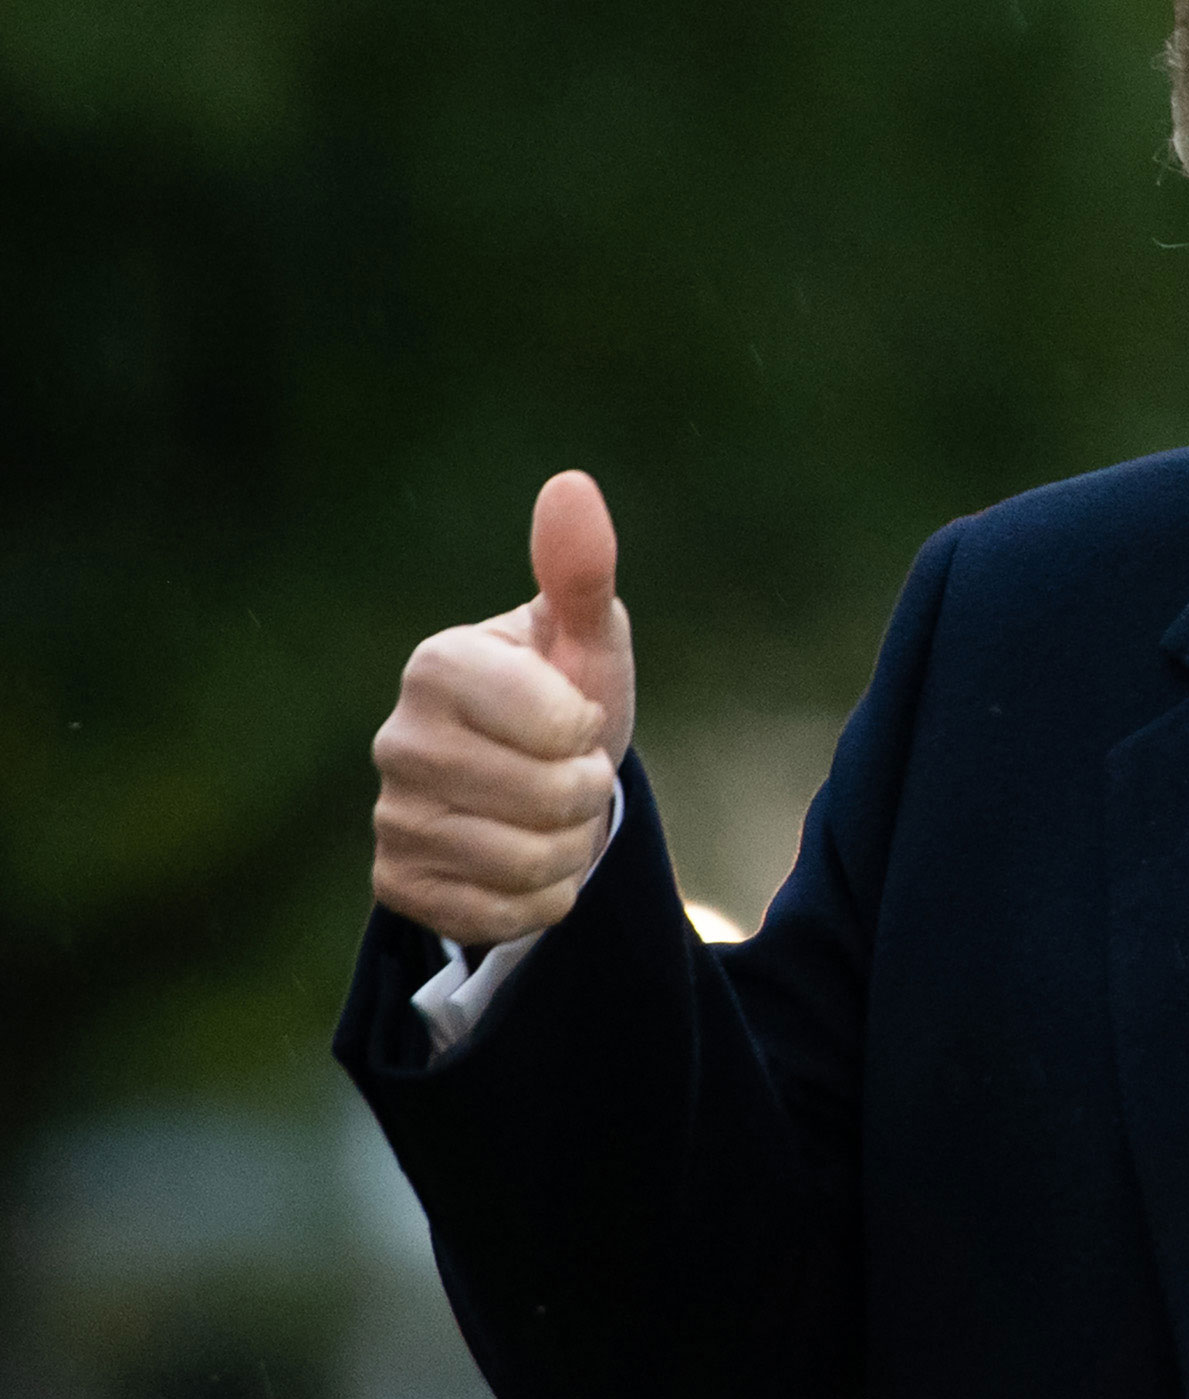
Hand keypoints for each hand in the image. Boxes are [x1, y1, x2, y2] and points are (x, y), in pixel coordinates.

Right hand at [371, 470, 638, 944]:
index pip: (556, 724)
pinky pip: (501, 915)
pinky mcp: (398, 885)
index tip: (573, 718)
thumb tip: (571, 484)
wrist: (538, 789)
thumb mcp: (585, 639)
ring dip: (570, 849)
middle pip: (550, 798)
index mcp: (438, 665)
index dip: (587, 730)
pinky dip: (540, 900)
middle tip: (571, 773)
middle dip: (587, 794)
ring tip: (553, 819)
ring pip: (529, 863)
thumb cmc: (564, 698)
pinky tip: (527, 866)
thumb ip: (580, 570)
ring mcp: (391, 816)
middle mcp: (398, 739)